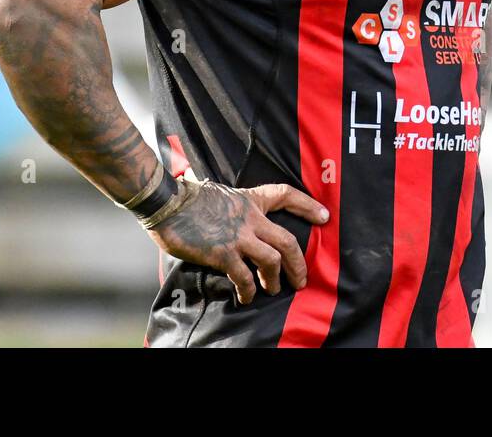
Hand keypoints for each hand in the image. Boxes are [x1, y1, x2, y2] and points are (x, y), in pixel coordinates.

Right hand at [147, 180, 328, 304]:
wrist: (166, 203)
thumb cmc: (187, 199)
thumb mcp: (219, 195)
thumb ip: (234, 207)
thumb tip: (236, 220)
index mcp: (250, 200)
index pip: (285, 195)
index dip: (308, 205)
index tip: (325, 216)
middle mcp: (250, 218)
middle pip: (288, 241)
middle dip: (299, 263)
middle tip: (301, 280)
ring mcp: (238, 236)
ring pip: (273, 260)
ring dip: (275, 279)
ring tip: (272, 290)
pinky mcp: (224, 253)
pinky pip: (245, 277)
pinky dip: (249, 290)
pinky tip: (246, 297)